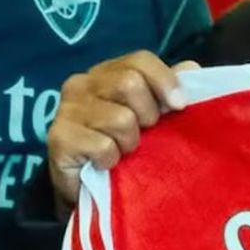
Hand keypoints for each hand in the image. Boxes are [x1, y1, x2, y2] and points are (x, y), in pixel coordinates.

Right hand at [48, 51, 197, 210]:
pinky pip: (103, 146)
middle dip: (147, 115)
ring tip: (122, 151)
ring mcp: (66, 110)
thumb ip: (165, 90)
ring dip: (130, 143)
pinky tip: (105, 164)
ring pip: (120, 118)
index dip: (164, 80)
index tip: (180, 105)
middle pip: (129, 83)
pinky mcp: (59, 138)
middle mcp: (81, 83)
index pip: (140, 60)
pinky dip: (111, 160)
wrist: (87, 190)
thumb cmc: (120, 147)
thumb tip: (191, 68)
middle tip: (143, 135)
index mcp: (106, 73)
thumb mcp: (147, 117)